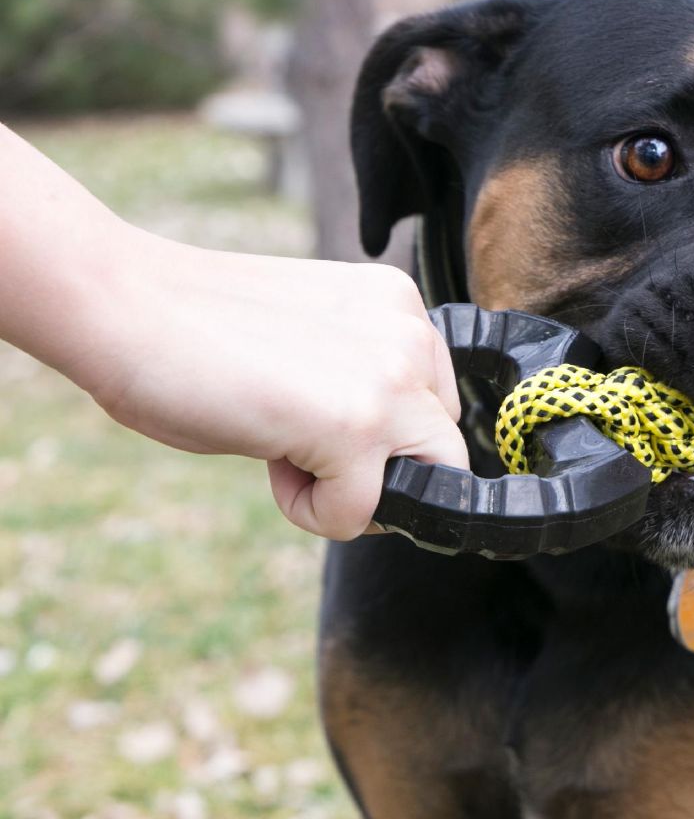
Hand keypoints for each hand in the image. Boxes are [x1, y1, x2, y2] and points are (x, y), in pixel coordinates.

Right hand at [87, 243, 468, 539]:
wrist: (124, 305)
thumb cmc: (198, 330)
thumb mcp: (313, 343)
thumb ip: (362, 377)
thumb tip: (392, 454)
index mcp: (399, 304)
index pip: (437, 401)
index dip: (386, 436)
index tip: (322, 426)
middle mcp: (410, 333)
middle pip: (444, 448)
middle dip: (383, 472)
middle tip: (304, 448)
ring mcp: (390, 377)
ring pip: (427, 483)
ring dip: (353, 491)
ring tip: (283, 448)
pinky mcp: (358, 425)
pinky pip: (363, 513)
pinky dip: (309, 511)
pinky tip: (264, 454)